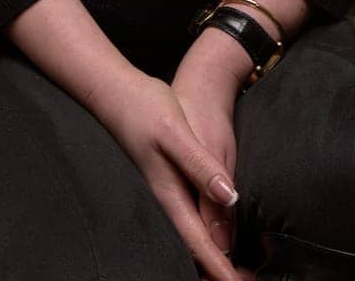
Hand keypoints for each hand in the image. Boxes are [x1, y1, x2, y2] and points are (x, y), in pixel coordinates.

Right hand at [83, 65, 243, 280]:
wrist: (117, 91)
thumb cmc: (146, 108)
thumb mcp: (177, 133)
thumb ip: (200, 166)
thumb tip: (229, 197)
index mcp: (169, 195)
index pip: (199, 244)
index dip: (221, 269)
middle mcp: (166, 201)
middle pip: (195, 249)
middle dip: (219, 270)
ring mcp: (164, 194)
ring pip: (191, 238)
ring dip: (212, 256)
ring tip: (236, 269)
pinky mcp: (165, 184)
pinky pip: (187, 221)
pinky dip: (203, 238)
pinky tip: (214, 236)